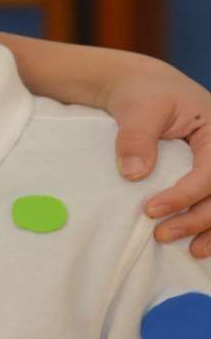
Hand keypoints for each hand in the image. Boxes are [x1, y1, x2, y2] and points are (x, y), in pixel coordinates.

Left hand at [105, 64, 210, 256]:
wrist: (142, 89)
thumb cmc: (143, 94)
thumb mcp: (138, 108)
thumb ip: (136, 138)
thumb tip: (134, 174)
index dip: (185, 195)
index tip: (151, 210)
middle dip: (198, 218)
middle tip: (162, 234)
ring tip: (191, 250)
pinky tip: (203, 245)